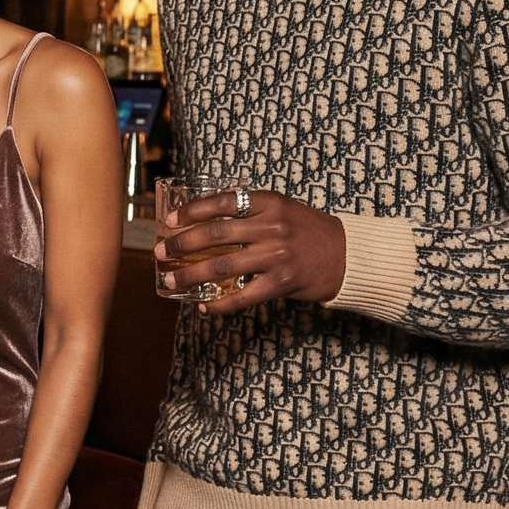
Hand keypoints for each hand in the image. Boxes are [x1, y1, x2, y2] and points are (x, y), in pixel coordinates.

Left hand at [154, 188, 344, 312]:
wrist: (349, 256)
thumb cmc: (309, 232)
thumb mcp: (282, 210)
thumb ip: (250, 212)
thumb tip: (204, 223)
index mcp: (270, 202)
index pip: (222, 201)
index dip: (191, 210)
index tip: (169, 219)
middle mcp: (272, 226)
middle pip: (215, 233)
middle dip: (181, 243)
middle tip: (160, 251)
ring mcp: (277, 255)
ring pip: (222, 265)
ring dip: (191, 274)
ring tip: (170, 280)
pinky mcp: (282, 282)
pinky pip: (242, 296)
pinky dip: (220, 304)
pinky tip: (204, 307)